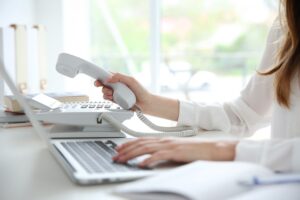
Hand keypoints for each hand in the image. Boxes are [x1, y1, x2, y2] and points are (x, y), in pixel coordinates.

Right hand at [94, 73, 152, 111]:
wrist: (146, 104)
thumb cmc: (141, 91)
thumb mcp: (131, 80)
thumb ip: (120, 77)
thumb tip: (109, 78)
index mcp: (120, 78)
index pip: (108, 75)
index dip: (101, 75)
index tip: (96, 76)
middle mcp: (117, 85)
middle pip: (104, 83)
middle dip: (100, 84)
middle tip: (98, 84)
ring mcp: (116, 93)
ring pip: (104, 91)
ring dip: (106, 92)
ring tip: (112, 93)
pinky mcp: (116, 101)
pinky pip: (107, 99)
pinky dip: (108, 98)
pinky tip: (112, 98)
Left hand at [113, 137, 236, 167]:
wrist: (212, 148)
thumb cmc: (196, 149)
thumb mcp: (176, 148)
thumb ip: (164, 150)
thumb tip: (152, 156)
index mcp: (164, 139)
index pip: (142, 139)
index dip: (128, 143)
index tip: (119, 147)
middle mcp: (164, 140)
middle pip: (140, 144)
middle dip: (125, 150)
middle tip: (115, 155)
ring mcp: (170, 146)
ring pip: (145, 148)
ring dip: (132, 154)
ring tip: (122, 159)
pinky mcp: (176, 153)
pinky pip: (159, 156)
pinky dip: (148, 160)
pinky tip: (141, 164)